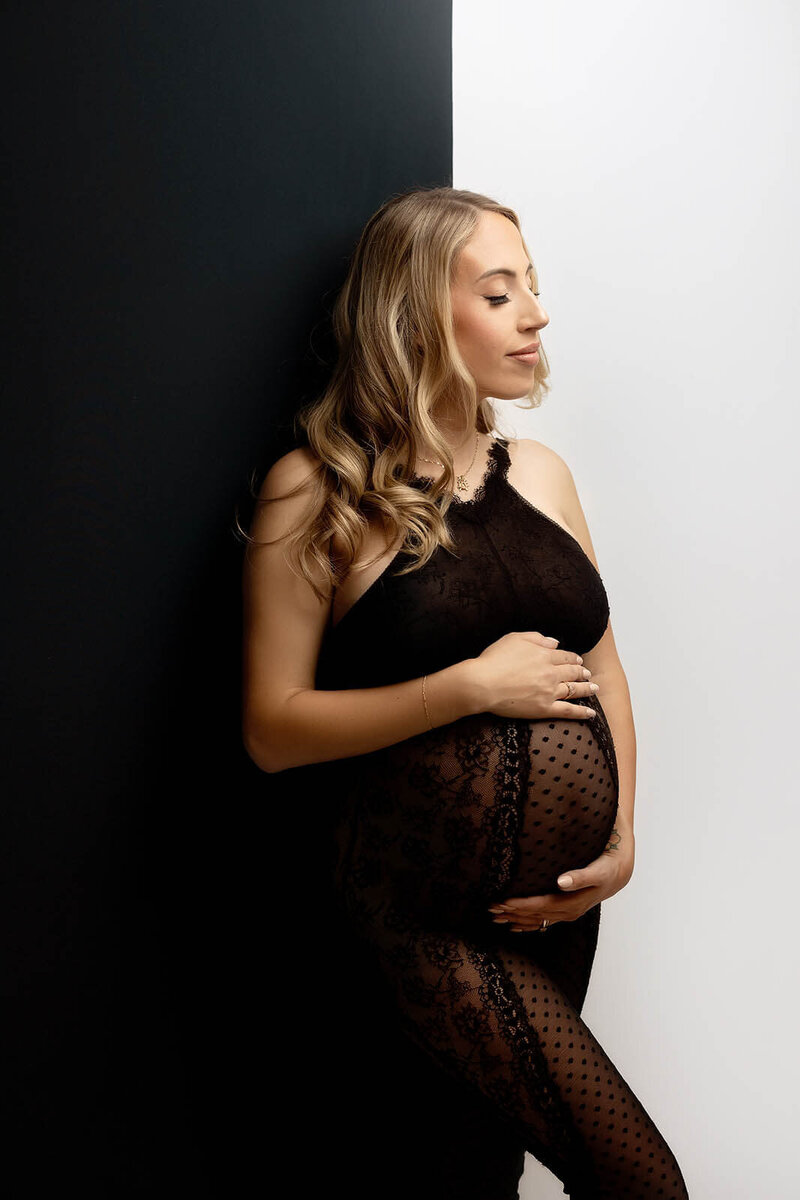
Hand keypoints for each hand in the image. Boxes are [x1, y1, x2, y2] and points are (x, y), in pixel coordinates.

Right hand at [470, 631, 598, 721]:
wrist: (482, 683)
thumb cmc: (494, 659)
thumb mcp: (514, 638)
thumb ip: (537, 637)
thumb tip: (555, 643)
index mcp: (544, 655)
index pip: (565, 656)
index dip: (573, 658)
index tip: (578, 661)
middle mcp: (551, 673)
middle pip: (572, 672)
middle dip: (582, 673)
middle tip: (588, 674)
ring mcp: (549, 691)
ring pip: (574, 690)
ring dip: (587, 689)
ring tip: (594, 689)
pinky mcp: (544, 708)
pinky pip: (568, 711)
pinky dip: (582, 713)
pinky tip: (591, 714)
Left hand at [488, 832, 634, 931]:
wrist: (618, 873)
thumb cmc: (607, 868)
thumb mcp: (598, 870)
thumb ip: (580, 877)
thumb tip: (561, 881)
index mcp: (573, 902)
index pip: (541, 905)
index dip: (521, 905)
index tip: (502, 901)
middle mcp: (568, 911)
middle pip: (535, 914)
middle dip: (512, 912)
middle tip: (490, 908)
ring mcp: (566, 913)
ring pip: (537, 919)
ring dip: (516, 918)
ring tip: (494, 916)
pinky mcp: (565, 910)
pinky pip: (543, 921)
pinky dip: (527, 924)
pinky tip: (514, 926)